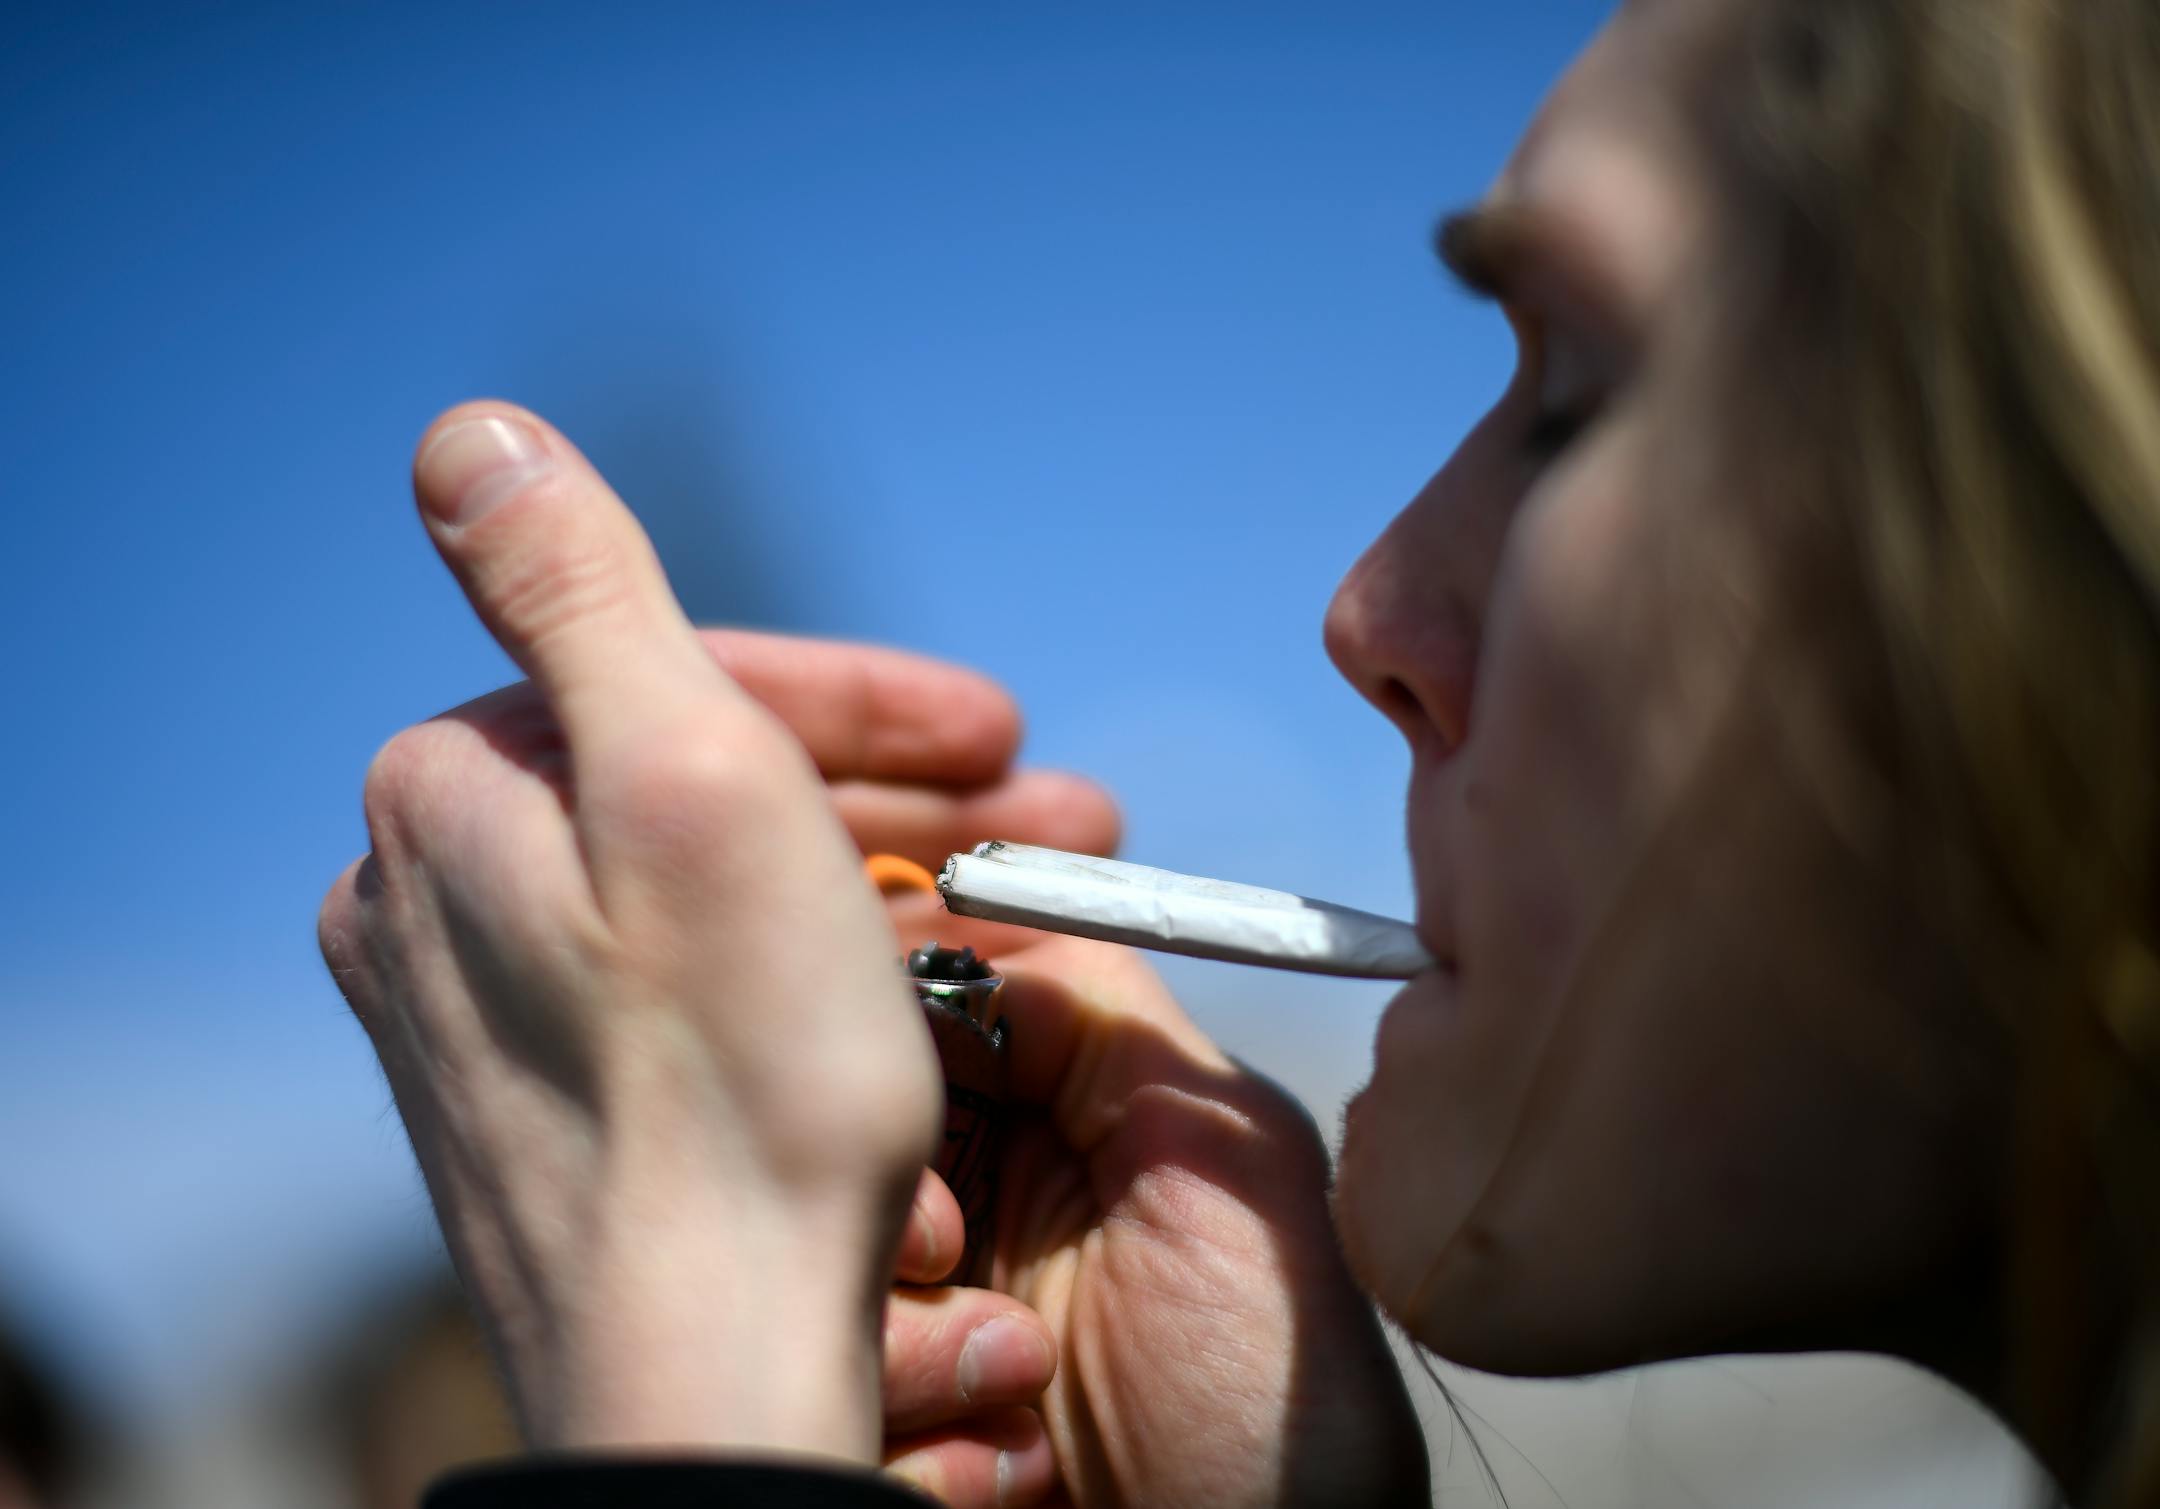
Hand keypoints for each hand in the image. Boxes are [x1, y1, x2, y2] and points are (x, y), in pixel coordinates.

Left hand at [317, 401, 1108, 1464]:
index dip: (869, 696)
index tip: (1004, 729)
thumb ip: (578, 582)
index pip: (692, 682)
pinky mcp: (535, 1109)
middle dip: (889, 793)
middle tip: (1043, 821)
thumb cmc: (737, 1090)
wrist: (708, 1375)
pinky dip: (805, 974)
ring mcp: (474, 1014)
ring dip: (869, 882)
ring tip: (1011, 922)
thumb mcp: (687, 778)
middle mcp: (428, 898)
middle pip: (703, 786)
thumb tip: (465, 430)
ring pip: (709, 886)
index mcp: (453, 795)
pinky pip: (690, 987)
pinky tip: (901, 1009)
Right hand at [874, 904, 1432, 1508]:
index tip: (889, 1069)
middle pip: (844, 1138)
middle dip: (888, 1197)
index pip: (924, 1012)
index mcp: (1058, 1122)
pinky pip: (819, 1387)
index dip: (891, 1026)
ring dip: (904, 1336)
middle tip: (950, 1248)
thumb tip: (968, 922)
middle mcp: (978, 1209)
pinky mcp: (882, 1428)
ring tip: (1016, 1390)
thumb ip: (1108, 1022)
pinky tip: (1001, 1474)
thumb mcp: (1230, 1172)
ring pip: (808, 1269)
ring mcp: (921, 1327)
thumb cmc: (1276, 1412)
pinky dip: (906, 1436)